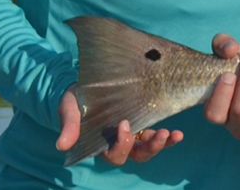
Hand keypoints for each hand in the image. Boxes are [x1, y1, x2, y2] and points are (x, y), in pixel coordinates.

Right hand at [56, 85, 182, 163]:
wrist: (87, 84)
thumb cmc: (77, 99)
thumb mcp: (70, 109)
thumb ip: (69, 125)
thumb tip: (61, 144)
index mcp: (102, 144)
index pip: (114, 154)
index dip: (121, 144)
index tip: (124, 124)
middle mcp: (120, 143)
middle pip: (138, 155)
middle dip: (151, 148)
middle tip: (160, 134)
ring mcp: (134, 135)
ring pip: (150, 148)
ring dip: (162, 143)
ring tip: (174, 134)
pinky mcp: (144, 122)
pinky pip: (157, 135)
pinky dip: (168, 137)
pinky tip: (178, 134)